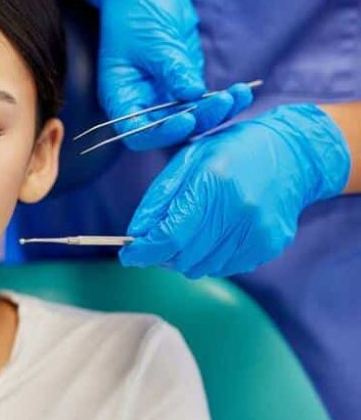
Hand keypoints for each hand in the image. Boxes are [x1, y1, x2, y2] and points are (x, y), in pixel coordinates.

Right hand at [82, 0, 251, 149]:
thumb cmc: (134, 8)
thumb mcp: (153, 39)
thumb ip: (172, 69)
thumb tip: (193, 95)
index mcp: (121, 95)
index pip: (137, 132)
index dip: (161, 133)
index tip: (187, 118)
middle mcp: (142, 100)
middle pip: (169, 128)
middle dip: (199, 119)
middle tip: (224, 102)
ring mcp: (165, 92)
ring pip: (192, 117)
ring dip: (217, 112)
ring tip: (240, 94)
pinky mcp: (185, 80)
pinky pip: (205, 100)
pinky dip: (223, 100)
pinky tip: (243, 91)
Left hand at [119, 104, 349, 277]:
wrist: (291, 155)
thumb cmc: (232, 152)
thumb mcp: (186, 161)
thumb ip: (158, 199)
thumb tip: (135, 234)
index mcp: (213, 183)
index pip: (170, 236)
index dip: (144, 252)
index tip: (129, 255)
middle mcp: (238, 210)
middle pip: (184, 257)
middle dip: (162, 254)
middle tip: (159, 240)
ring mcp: (257, 231)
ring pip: (203, 267)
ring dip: (186, 257)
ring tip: (191, 232)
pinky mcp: (269, 245)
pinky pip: (226, 267)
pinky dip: (210, 258)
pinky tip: (215, 235)